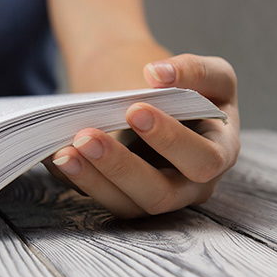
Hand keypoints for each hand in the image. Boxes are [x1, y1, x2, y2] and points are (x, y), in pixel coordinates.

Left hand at [44, 54, 239, 217]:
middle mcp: (190, 185)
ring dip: (94, 180)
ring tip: (64, 152)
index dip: (170, 140)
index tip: (134, 109)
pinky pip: (103, 198)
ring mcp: (156, 194)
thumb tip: (157, 76)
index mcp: (218, 154)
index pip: (202, 160)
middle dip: (122, 167)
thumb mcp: (209, 74)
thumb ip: (196, 70)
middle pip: (160, 195)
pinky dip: (80, 180)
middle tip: (88, 136)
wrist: (154, 91)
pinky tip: (58, 157)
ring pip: (127, 205)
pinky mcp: (127, 196)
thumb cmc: (187, 86)